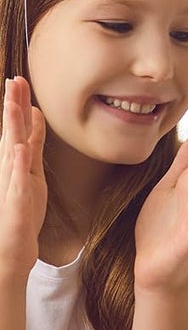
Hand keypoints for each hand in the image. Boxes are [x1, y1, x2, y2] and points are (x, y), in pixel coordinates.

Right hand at [0, 77, 46, 280]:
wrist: (10, 250)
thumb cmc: (21, 209)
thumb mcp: (32, 169)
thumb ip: (34, 142)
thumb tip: (36, 114)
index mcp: (14, 161)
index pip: (16, 128)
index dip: (17, 104)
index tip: (18, 79)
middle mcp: (8, 170)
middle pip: (11, 133)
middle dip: (12, 107)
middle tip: (14, 80)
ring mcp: (10, 186)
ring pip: (11, 152)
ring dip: (12, 129)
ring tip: (13, 106)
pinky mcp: (15, 205)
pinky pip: (18, 182)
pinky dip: (19, 165)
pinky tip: (22, 149)